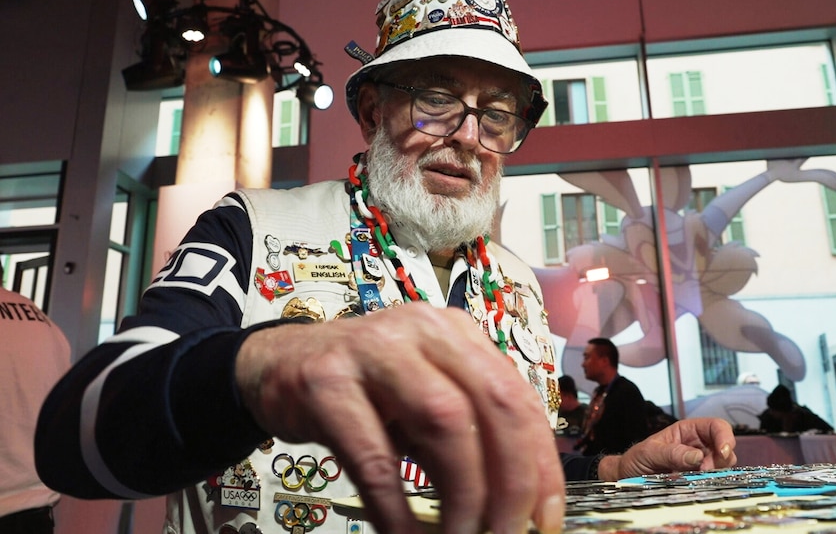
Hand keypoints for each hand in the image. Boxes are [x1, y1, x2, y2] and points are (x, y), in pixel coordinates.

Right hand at [235, 303, 564, 533]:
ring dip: (462, 495)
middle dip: (512, 482)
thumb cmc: (367, 388)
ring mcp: (373, 350)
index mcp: (456, 333)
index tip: (546, 520)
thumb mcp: (425, 397)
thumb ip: (470, 434)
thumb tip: (520, 506)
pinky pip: (375, 457)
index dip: (541, 465)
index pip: (518, 396)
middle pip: (492, 403)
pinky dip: (397, 509)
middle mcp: (422, 330)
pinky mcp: (326, 383)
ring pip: (445, 421)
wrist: (280, 364)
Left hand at [598, 418, 735, 480]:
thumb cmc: (636, 459)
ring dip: (716, 473)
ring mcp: (700, 464)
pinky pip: (714, 481)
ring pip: (723, 466)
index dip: (725, 436)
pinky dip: (710, 484)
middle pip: (725, 448)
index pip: (716, 426)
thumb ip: (671, 453)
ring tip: (694, 479)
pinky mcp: (698, 480)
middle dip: (721, 460)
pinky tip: (695, 486)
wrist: (626, 478)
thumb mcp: (649, 452)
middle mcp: (698, 446)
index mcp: (687, 431)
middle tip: (703, 472)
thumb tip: (698, 457)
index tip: (723, 452)